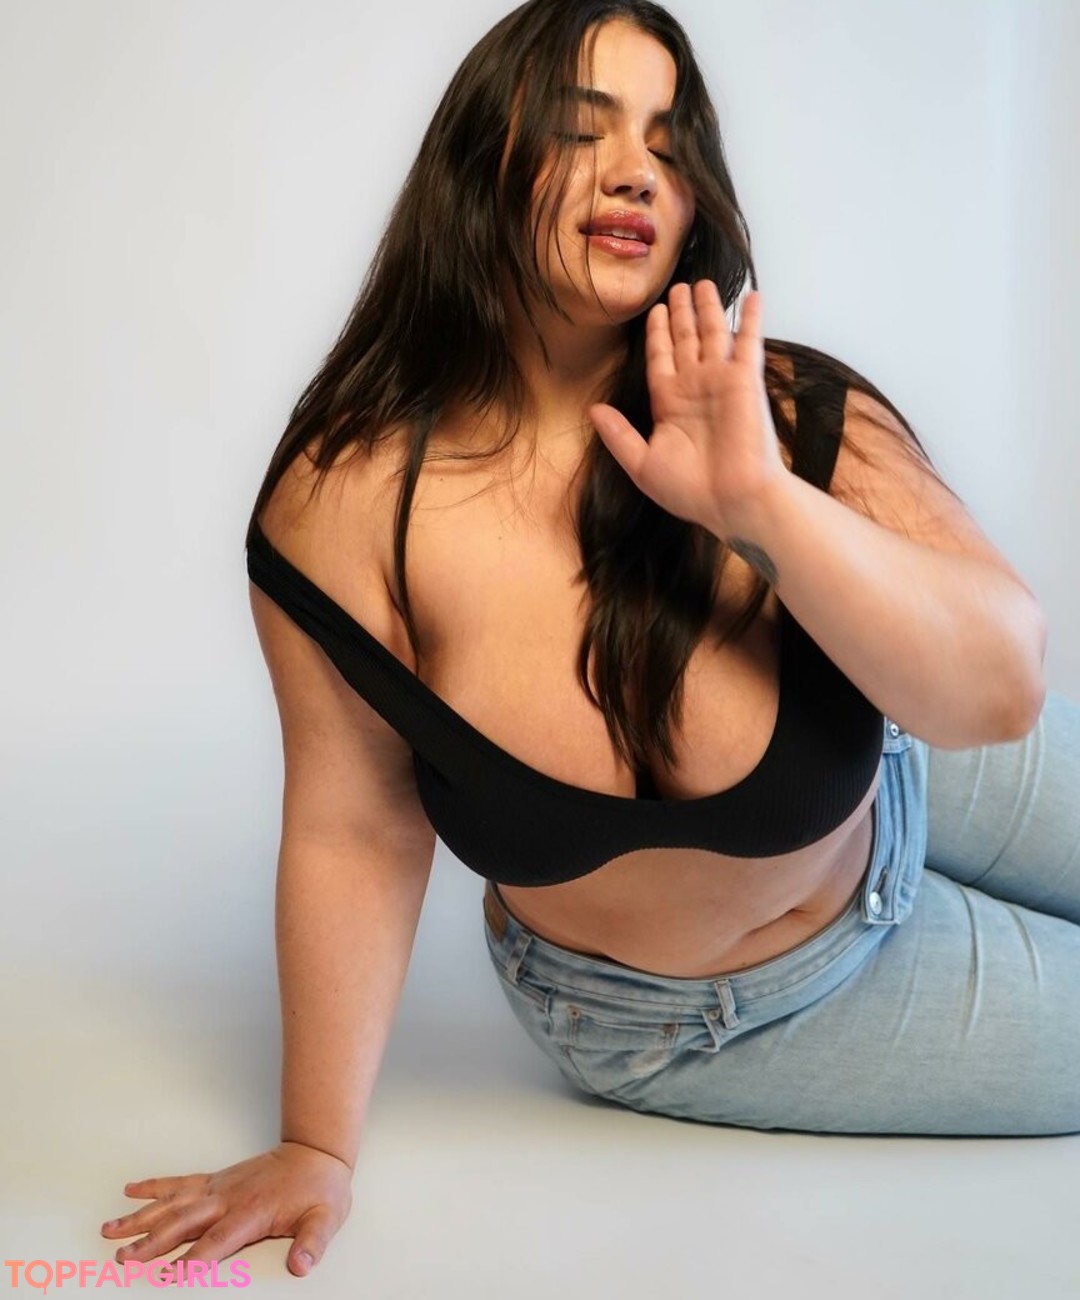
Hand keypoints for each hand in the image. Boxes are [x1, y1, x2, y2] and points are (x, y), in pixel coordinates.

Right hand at [100, 1141, 352, 1277]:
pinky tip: (131, 1190)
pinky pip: (180, 1182)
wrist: (317, 1152)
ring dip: (141, 1216)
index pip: (217, 1242)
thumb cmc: (320, 1189)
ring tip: (110, 1230)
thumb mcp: (327, 1219)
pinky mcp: (216, 1179)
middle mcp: (228, 1199)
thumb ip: (312, 1243)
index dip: (194, 1260)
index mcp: (252, 1213)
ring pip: (172, 1203)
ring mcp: (219, 1187)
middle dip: (152, 1242)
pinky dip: (154, 1186)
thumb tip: (301, 1266)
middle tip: (122, 1258)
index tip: (168, 1276)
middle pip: (183, 1223)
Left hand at [588, 282, 787, 538]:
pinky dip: (750, 318)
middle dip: (680, 313)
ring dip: (707, 308)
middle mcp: (694, 386)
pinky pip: (748, 342)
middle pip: (685, 339)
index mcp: (669, 403)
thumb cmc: (689, 490)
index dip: (658, 333)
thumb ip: (618, 435)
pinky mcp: (746, 380)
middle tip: (676, 286)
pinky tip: (752, 295)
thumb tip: (593, 410)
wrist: (731, 500)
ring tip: (700, 283)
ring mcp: (721, 381)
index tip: (654, 310)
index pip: (661, 358)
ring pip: (712, 333)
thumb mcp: (641, 464)